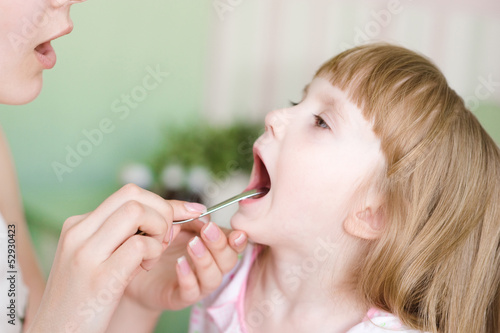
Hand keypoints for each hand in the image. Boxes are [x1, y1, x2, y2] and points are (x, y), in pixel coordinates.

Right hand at [28, 184, 205, 332]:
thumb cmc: (83, 298)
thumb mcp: (97, 258)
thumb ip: (123, 236)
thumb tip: (169, 218)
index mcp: (77, 225)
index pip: (128, 194)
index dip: (160, 202)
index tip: (181, 215)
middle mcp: (78, 233)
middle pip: (133, 195)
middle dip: (162, 211)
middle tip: (164, 238)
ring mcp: (87, 254)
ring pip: (137, 213)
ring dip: (158, 231)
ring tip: (151, 255)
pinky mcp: (101, 277)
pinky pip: (141, 245)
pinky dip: (153, 253)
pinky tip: (145, 268)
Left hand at [121, 218, 247, 310]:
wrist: (134, 267)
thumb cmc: (157, 243)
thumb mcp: (170, 222)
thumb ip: (184, 213)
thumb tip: (201, 210)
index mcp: (212, 246)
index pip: (234, 244)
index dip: (238, 240)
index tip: (236, 234)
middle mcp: (210, 266)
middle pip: (228, 260)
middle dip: (220, 244)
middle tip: (207, 230)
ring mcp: (197, 284)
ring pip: (213, 277)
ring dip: (206, 259)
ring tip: (193, 244)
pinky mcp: (180, 297)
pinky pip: (191, 291)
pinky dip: (188, 276)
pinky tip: (180, 263)